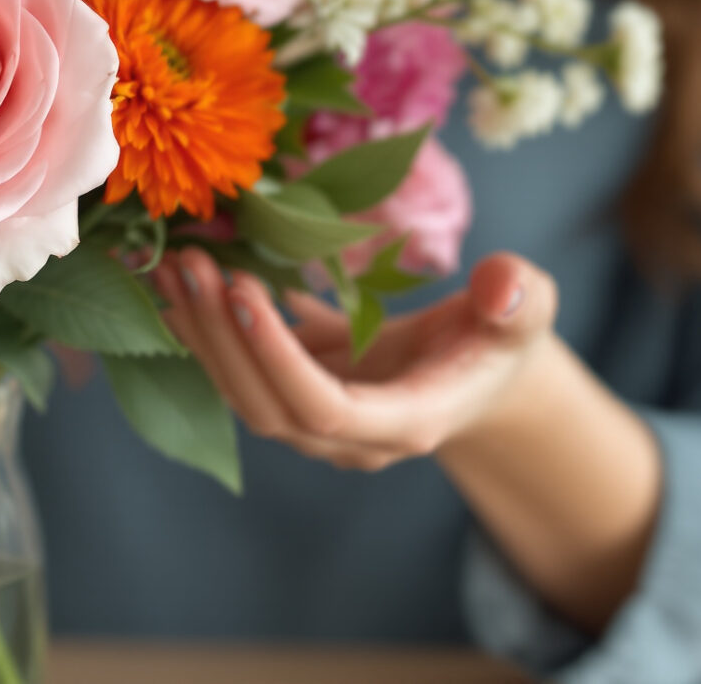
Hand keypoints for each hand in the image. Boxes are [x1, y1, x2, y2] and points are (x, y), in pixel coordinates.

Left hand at [152, 246, 559, 471]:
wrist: (480, 373)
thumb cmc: (504, 340)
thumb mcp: (525, 314)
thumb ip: (520, 302)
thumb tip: (502, 286)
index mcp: (407, 421)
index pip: (326, 411)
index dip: (280, 360)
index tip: (245, 296)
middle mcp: (351, 437)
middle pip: (268, 407)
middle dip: (224, 340)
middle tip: (196, 265)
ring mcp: (318, 421)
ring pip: (243, 392)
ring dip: (203, 333)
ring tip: (175, 263)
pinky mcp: (297, 390)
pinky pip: (239, 370)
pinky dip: (205, 329)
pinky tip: (176, 278)